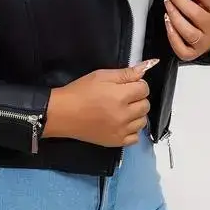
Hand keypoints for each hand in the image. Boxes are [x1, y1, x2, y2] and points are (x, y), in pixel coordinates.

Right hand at [43, 59, 158, 145]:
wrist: (63, 114)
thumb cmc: (80, 91)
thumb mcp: (101, 75)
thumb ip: (126, 73)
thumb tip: (146, 67)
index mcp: (121, 96)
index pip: (144, 89)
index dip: (137, 84)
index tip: (127, 85)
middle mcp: (124, 115)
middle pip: (145, 105)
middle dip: (137, 98)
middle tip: (123, 96)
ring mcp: (121, 131)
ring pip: (142, 121)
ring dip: (136, 114)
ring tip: (122, 110)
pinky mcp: (116, 142)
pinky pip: (135, 137)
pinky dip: (131, 129)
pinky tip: (121, 123)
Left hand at [163, 0, 209, 61]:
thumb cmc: (209, 17)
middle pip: (196, 14)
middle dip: (179, 0)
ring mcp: (205, 43)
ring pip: (188, 31)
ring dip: (174, 16)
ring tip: (167, 4)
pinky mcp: (192, 53)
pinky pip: (180, 46)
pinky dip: (172, 34)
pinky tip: (167, 21)